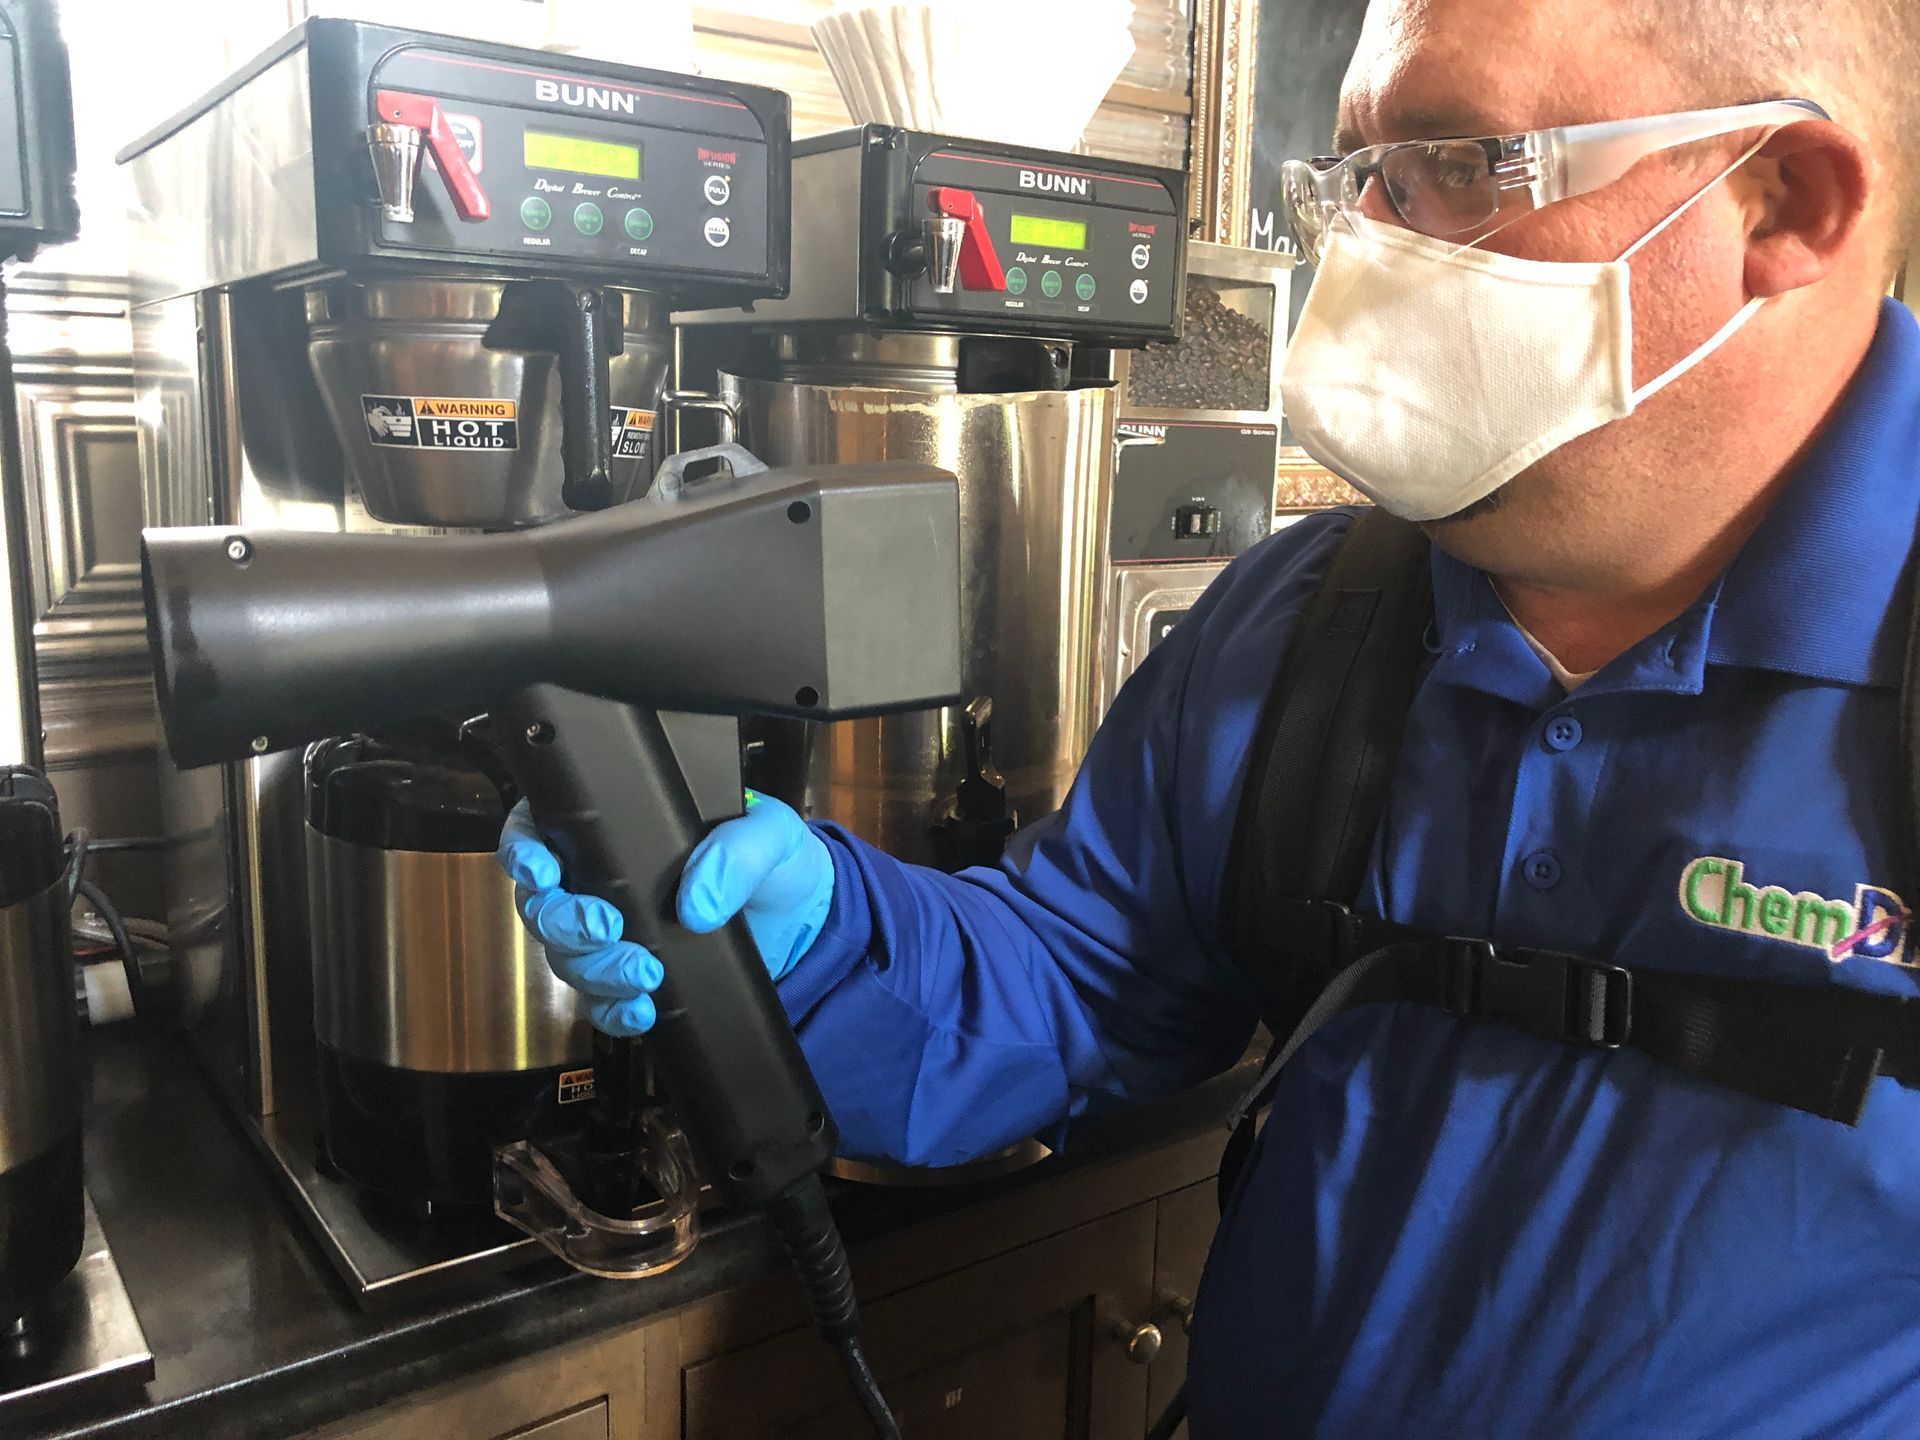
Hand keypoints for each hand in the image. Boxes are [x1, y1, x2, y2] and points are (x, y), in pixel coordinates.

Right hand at [496, 791, 834, 1036]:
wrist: (801, 921)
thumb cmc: (775, 860)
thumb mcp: (770, 836)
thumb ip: (738, 853)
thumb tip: (696, 902)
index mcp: (618, 827)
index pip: (541, 828)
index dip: (524, 850)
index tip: (543, 871)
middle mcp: (601, 880)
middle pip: (542, 903)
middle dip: (563, 921)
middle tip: (607, 928)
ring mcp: (613, 933)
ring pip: (566, 957)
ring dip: (597, 970)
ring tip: (646, 973)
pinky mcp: (630, 980)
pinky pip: (601, 1003)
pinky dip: (615, 1011)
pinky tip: (643, 1011)